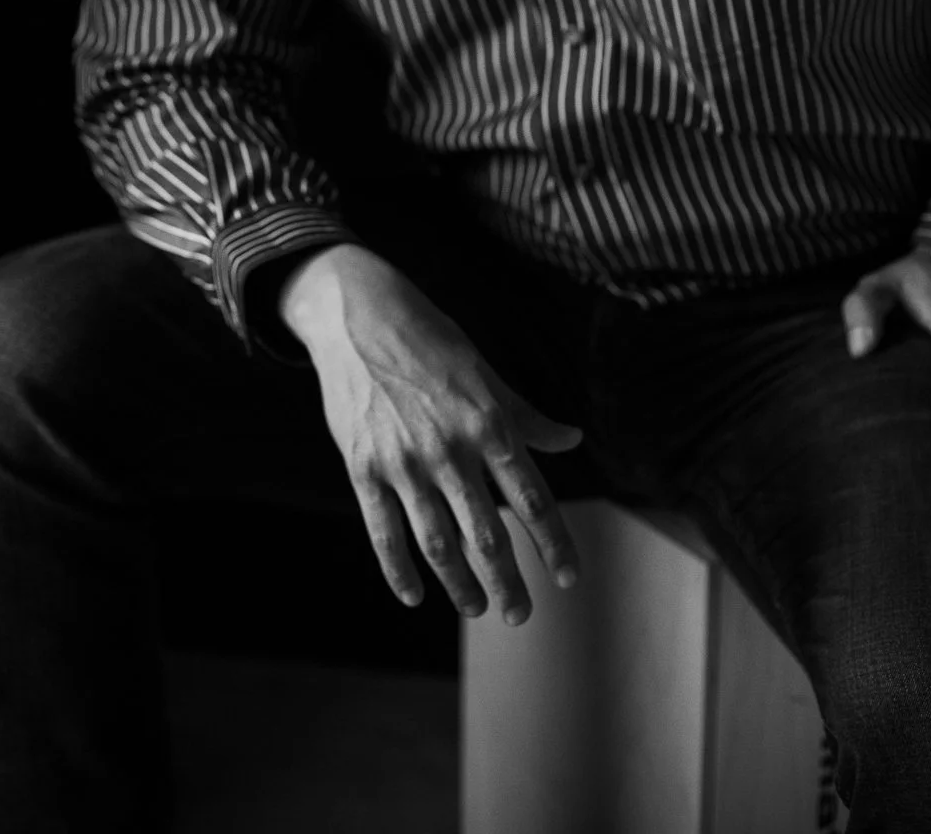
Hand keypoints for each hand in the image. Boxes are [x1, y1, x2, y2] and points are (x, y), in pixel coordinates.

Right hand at [281, 244, 584, 622]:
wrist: (358, 315)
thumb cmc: (430, 341)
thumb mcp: (485, 372)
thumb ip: (525, 415)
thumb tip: (572, 438)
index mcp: (488, 424)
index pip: (531, 499)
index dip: (553, 543)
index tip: (568, 579)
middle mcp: (450, 449)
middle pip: (487, 534)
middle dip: (507, 581)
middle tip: (520, 615)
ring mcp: (404, 463)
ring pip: (438, 543)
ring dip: (460, 585)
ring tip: (476, 608)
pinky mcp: (363, 469)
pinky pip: (385, 534)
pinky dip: (400, 571)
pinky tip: (415, 595)